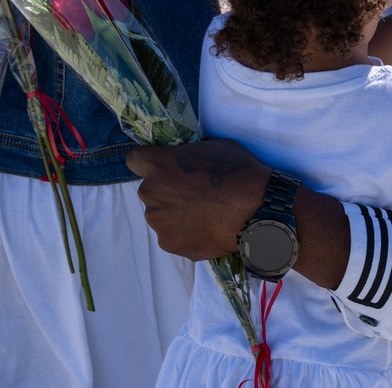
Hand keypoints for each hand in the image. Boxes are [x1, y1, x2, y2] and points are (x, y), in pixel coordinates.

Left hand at [126, 138, 270, 259]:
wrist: (256, 210)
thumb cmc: (237, 171)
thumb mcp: (214, 147)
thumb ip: (190, 152)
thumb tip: (187, 156)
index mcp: (158, 165)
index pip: (135, 160)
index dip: (149, 162)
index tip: (164, 167)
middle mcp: (151, 193)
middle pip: (150, 190)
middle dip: (166, 190)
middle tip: (193, 193)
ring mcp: (159, 223)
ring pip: (161, 215)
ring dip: (175, 214)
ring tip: (203, 214)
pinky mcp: (171, 245)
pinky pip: (174, 235)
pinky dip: (186, 233)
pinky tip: (207, 228)